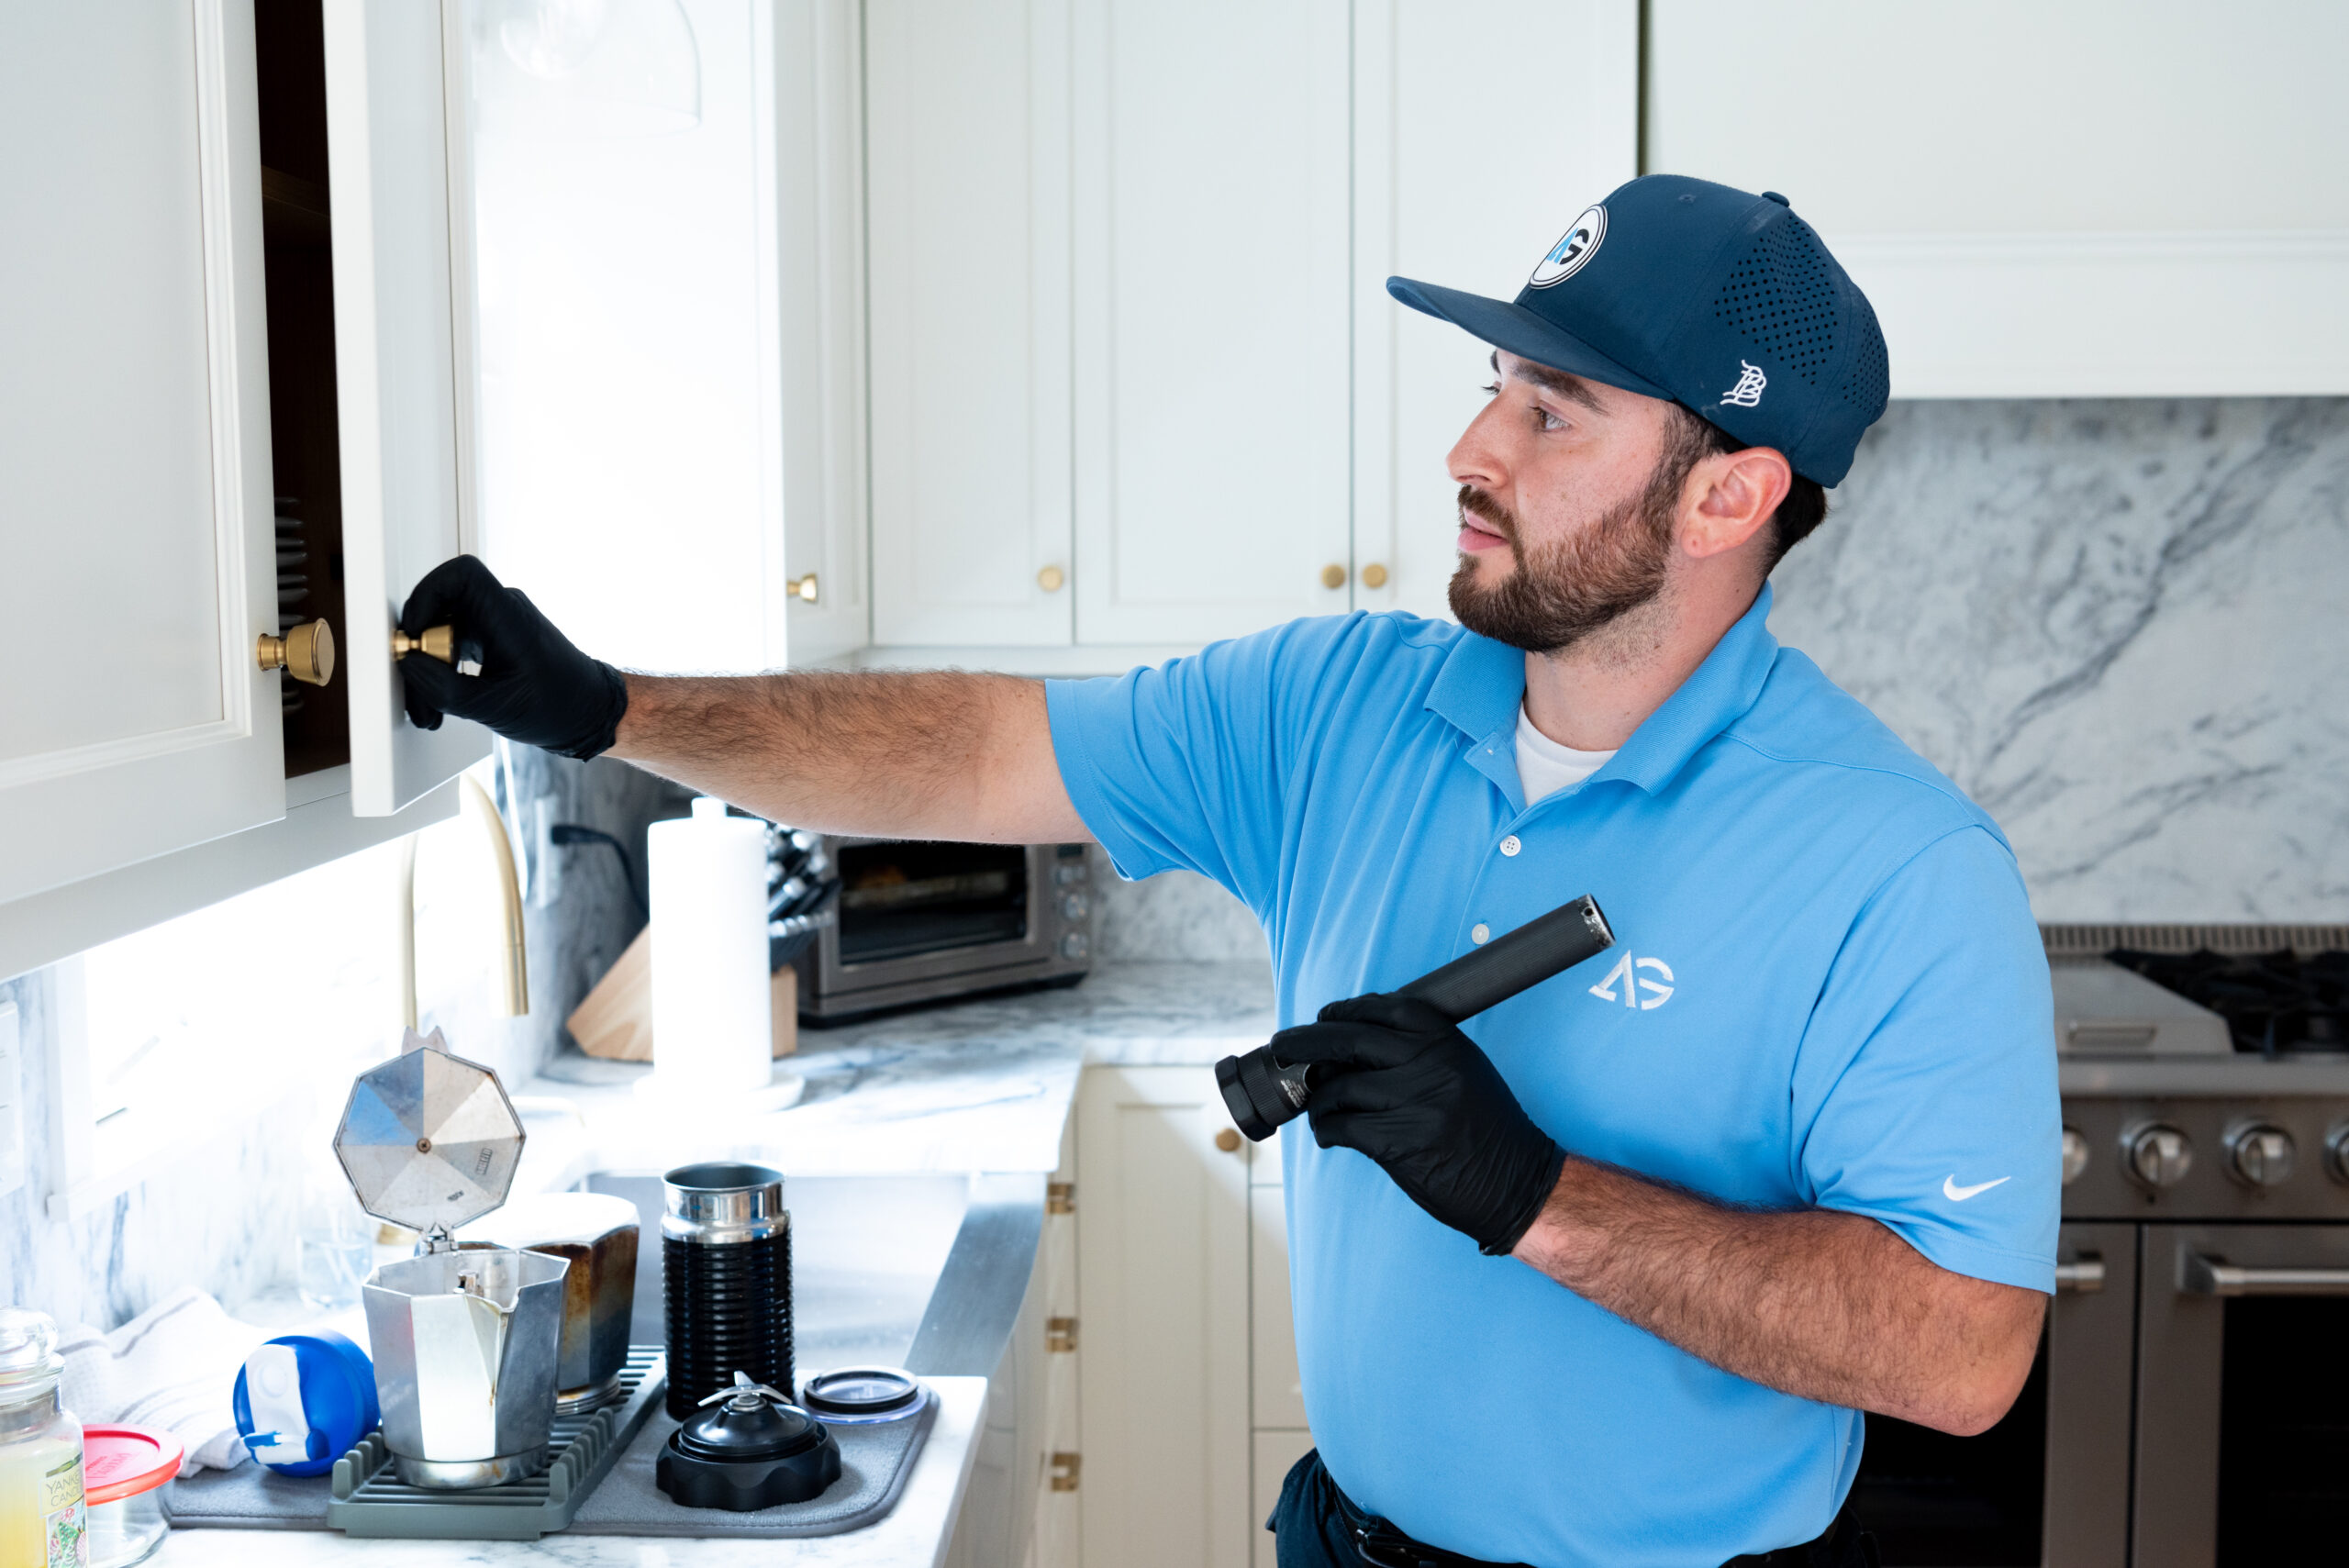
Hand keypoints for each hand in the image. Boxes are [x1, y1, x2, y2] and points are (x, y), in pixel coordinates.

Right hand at [398, 556, 628, 759]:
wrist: (589, 714)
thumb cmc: (560, 706)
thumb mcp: (495, 707)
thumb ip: (445, 688)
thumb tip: (409, 665)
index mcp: (508, 616)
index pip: (460, 575)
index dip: (427, 595)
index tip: (414, 633)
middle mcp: (500, 611)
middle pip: (439, 608)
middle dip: (420, 650)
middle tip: (418, 687)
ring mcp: (493, 623)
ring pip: (440, 631)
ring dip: (428, 668)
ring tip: (429, 709)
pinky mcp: (489, 639)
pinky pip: (452, 645)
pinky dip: (441, 672)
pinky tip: (440, 702)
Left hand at [1268, 991, 1564, 1255]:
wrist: (1517, 1183)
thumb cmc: (1488, 1130)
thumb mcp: (1464, 1071)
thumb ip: (1419, 1051)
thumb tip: (1351, 1043)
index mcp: (1447, 1042)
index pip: (1385, 1008)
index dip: (1346, 1009)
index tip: (1323, 1015)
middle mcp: (1430, 1065)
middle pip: (1348, 1039)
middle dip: (1305, 1041)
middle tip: (1282, 1048)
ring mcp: (1414, 1103)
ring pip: (1338, 1088)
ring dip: (1318, 1101)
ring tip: (1318, 1111)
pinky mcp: (1398, 1143)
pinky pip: (1341, 1126)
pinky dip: (1326, 1130)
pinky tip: (1328, 1135)